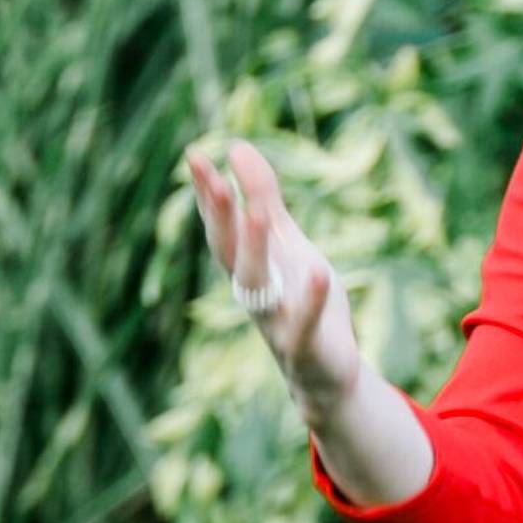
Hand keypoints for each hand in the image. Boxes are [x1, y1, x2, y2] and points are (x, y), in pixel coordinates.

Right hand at [186, 139, 364, 427]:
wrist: (326, 377)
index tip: (195, 155)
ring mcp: (276, 323)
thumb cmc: (302, 303)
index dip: (208, 194)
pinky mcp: (305, 349)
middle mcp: (254, 294)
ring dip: (255, 252)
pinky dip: (308, 301)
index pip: (221, 227)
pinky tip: (317, 270)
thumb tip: (236, 146)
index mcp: (249, 268)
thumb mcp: (289, 245)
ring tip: (258, 215)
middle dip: (219, 216)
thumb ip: (264, 199)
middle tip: (211, 176)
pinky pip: (303, 326)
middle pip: (228, 254)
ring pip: (256, 289)